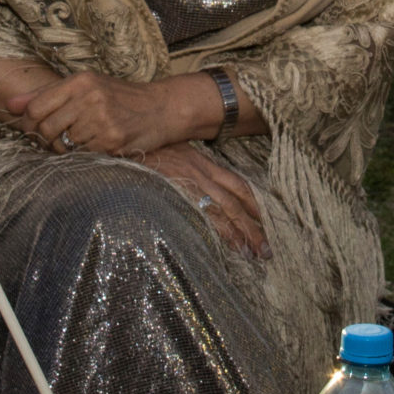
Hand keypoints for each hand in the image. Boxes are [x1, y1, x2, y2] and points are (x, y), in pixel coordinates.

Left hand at [10, 70, 212, 157]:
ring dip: (66, 149)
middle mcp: (90, 97)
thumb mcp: (84, 86)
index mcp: (80, 81)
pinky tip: (95, 145)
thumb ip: (46, 95)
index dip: (29, 124)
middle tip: (55, 140)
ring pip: (63, 145)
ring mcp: (102, 120)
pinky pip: (83, 155)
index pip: (35, 108)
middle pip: (46, 129)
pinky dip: (84, 154)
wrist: (162, 108)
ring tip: (80, 140)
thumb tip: (10, 104)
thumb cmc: (119, 97)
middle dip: (46, 140)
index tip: (35, 129)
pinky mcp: (112, 141)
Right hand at [142, 144, 266, 257]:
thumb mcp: (175, 152)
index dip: (253, 204)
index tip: (266, 220)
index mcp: (203, 164)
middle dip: (252, 227)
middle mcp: (201, 173)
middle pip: (234, 203)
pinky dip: (213, 231)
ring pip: (221, 211)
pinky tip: (222, 246)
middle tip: (265, 249)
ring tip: (249, 254)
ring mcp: (188, 183)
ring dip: (237, 234)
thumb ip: (190, 168)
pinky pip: (198, 214)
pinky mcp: (174, 192)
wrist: (127, 139)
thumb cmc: (149, 147)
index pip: (237, 184)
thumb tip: (202, 185)